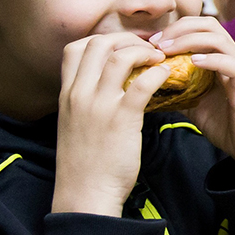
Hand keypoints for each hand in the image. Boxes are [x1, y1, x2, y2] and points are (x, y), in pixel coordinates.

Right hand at [54, 32, 170, 216]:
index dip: (102, 40)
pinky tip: (167, 76)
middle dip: (126, 39)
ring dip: (144, 52)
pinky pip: (142, 83)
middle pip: (99, 43)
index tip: (122, 47)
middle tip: (146, 49)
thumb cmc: (84, 163)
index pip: (76, 48)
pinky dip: (157, 73)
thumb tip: (109, 87)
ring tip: (159, 59)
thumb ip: (85, 102)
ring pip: (120, 57)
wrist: (85, 194)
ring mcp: (99, 105)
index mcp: (67, 94)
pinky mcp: (122, 119)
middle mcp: (79, 94)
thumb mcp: (75, 125)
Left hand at [152, 17, 234, 181]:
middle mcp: (233, 57)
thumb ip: (179, 91)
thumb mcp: (196, 105)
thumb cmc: (229, 127)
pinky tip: (193, 63)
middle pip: (208, 24)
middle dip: (178, 29)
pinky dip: (212, 59)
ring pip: (218, 38)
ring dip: (189, 40)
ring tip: (168, 50)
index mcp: (222, 58)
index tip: (152, 43)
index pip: (200, 27)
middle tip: (156, 43)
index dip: (175, 29)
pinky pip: (232, 64)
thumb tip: (151, 86)